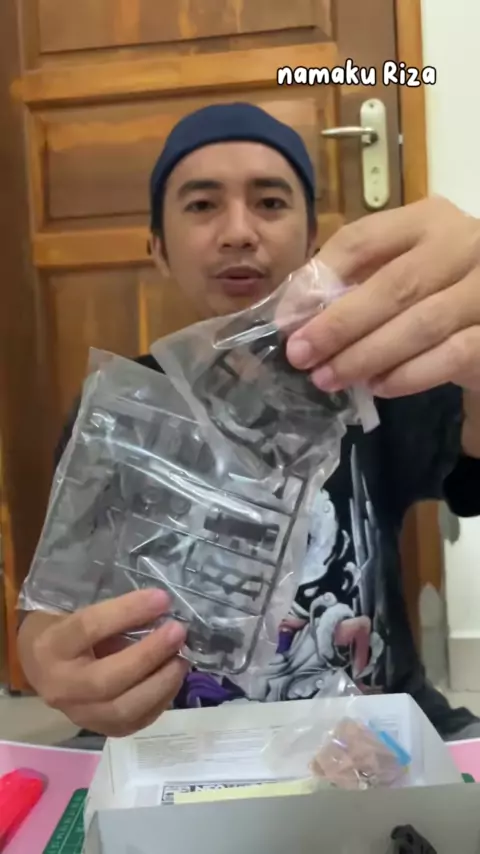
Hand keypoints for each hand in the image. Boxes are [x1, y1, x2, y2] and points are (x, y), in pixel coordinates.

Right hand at [28, 590, 187, 736]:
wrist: (42, 667)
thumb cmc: (66, 631)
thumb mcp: (78, 612)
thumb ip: (114, 613)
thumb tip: (160, 607)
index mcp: (51, 647)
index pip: (88, 628)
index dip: (128, 612)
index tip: (161, 599)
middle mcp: (61, 687)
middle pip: (107, 679)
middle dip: (149, 655)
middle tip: (177, 632)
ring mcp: (79, 715)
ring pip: (123, 710)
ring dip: (161, 683)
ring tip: (182, 657)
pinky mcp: (100, 730)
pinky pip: (135, 722)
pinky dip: (161, 700)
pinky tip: (174, 678)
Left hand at [285, 197, 479, 396]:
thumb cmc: (435, 295)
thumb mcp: (401, 272)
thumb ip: (356, 284)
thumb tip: (296, 316)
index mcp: (427, 220)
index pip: (363, 239)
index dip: (318, 279)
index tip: (288, 318)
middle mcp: (463, 245)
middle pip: (393, 285)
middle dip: (339, 326)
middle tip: (300, 356)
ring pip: (420, 325)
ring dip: (366, 356)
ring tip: (328, 378)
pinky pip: (450, 357)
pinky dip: (408, 375)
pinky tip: (376, 386)